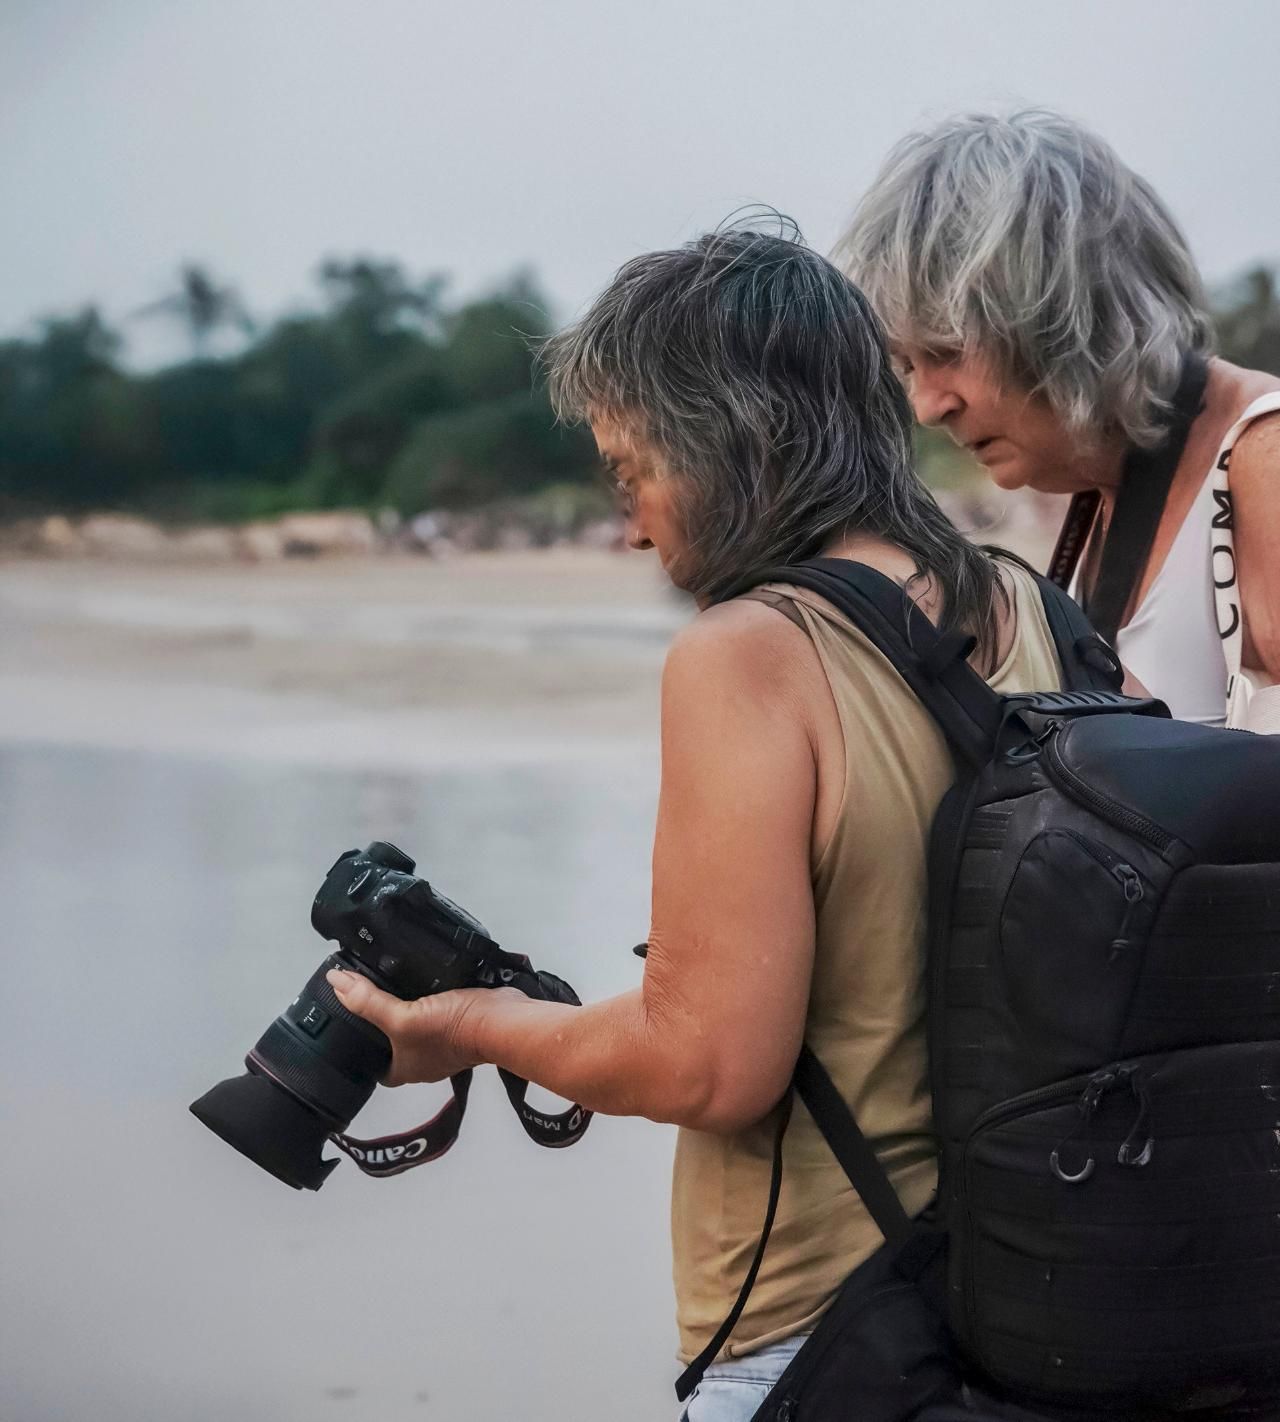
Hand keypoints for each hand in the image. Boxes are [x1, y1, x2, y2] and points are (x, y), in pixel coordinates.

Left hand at [326, 970, 500, 1085]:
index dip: (360, 1054)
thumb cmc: (455, 1030)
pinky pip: (438, 1012)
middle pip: (394, 1046)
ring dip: (408, 1009)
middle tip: (367, 999)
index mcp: (406, 1069)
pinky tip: (424, 981)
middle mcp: (424, 1060)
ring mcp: (444, 1042)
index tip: (349, 1032)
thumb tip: (336, 982)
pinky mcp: (460, 1022)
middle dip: (382, 1027)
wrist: (502, 1020)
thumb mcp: (402, 1017)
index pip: (374, 1068)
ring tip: (392, 984)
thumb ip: (368, 1001)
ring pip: (417, 1026)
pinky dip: (430, 998)